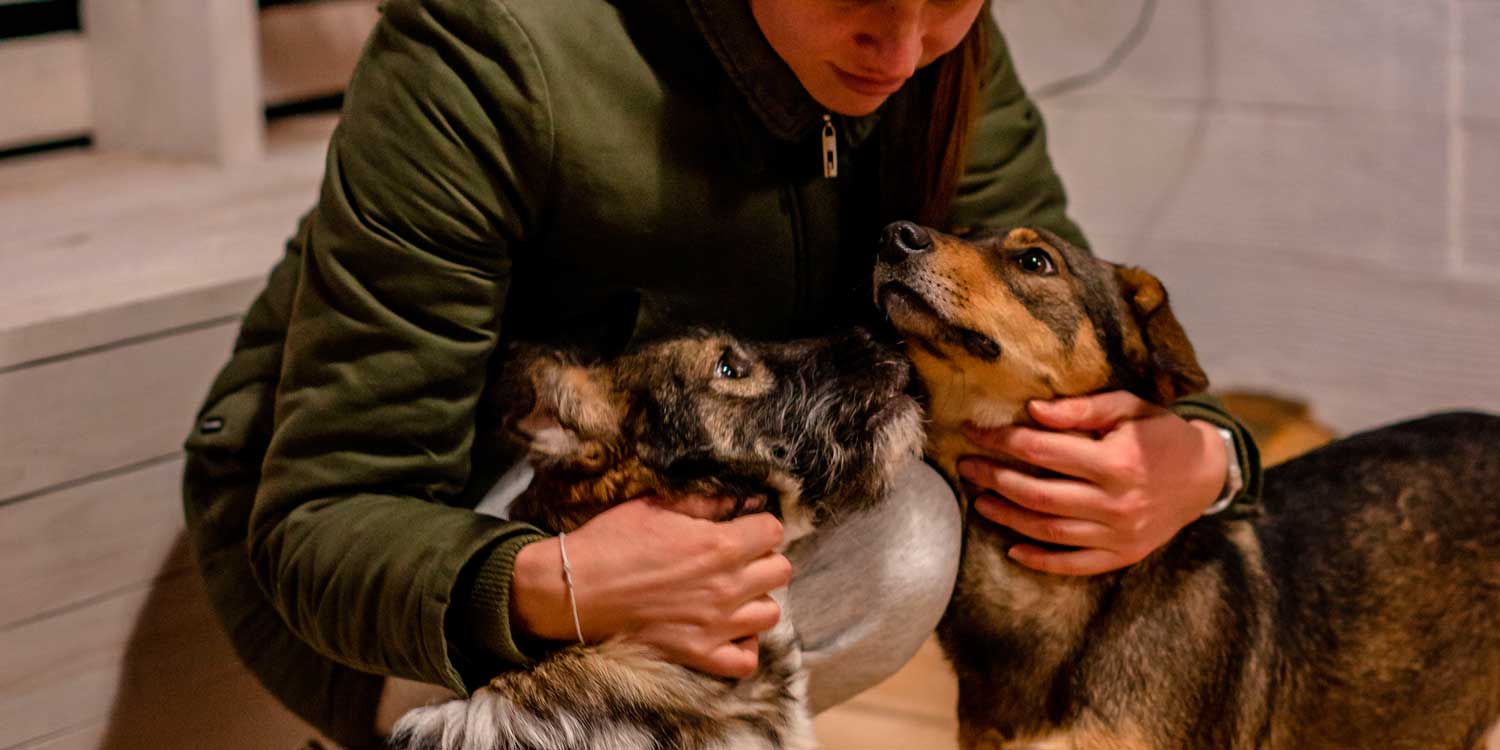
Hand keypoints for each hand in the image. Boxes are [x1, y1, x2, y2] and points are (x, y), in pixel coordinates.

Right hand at [510, 497, 790, 677]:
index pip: (774, 531)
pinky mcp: (699, 654)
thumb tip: (738, 498)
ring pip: (770, 614)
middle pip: (781, 571)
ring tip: (734, 595)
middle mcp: (726, 586)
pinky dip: (743, 647)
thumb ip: (704, 501)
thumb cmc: (612, 540)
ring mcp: (716, 624)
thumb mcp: (656, 505)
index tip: (743, 529)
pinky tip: (728, 631)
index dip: (760, 527)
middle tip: (739, 560)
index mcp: (718, 545)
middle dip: (764, 560)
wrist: (574, 589)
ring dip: (756, 601)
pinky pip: (745, 661)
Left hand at [957, 391, 1226, 575]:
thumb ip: (1081, 409)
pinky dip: (1041, 560)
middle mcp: (1116, 502)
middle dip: (994, 478)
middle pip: (1037, 493)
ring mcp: (1119, 534)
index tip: (973, 431)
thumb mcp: (1128, 407)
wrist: (1206, 475)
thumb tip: (1031, 411)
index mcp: (1116, 461)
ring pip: (1049, 530)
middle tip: (965, 467)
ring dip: (1007, 517)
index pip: (1041, 450)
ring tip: (979, 501)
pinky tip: (1013, 549)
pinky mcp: (1123, 555)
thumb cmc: (1160, 433)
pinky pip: (1074, 564)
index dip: (1001, 440)